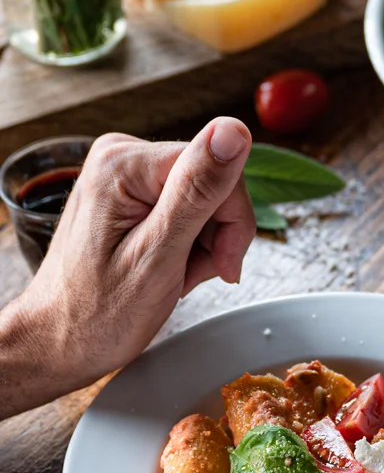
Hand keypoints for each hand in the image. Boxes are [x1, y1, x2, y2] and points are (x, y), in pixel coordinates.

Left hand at [0, 119, 255, 417]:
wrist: (60, 340)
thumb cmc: (98, 315)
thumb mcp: (158, 256)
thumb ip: (198, 191)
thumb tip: (233, 132)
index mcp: (125, 164)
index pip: (219, 166)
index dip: (232, 221)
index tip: (219, 265)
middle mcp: (122, 156)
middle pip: (213, 179)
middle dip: (217, 235)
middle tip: (190, 274)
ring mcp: (125, 174)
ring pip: (205, 196)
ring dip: (204, 244)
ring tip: (176, 275)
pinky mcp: (130, 192)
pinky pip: (186, 206)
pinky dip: (189, 243)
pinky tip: (170, 267)